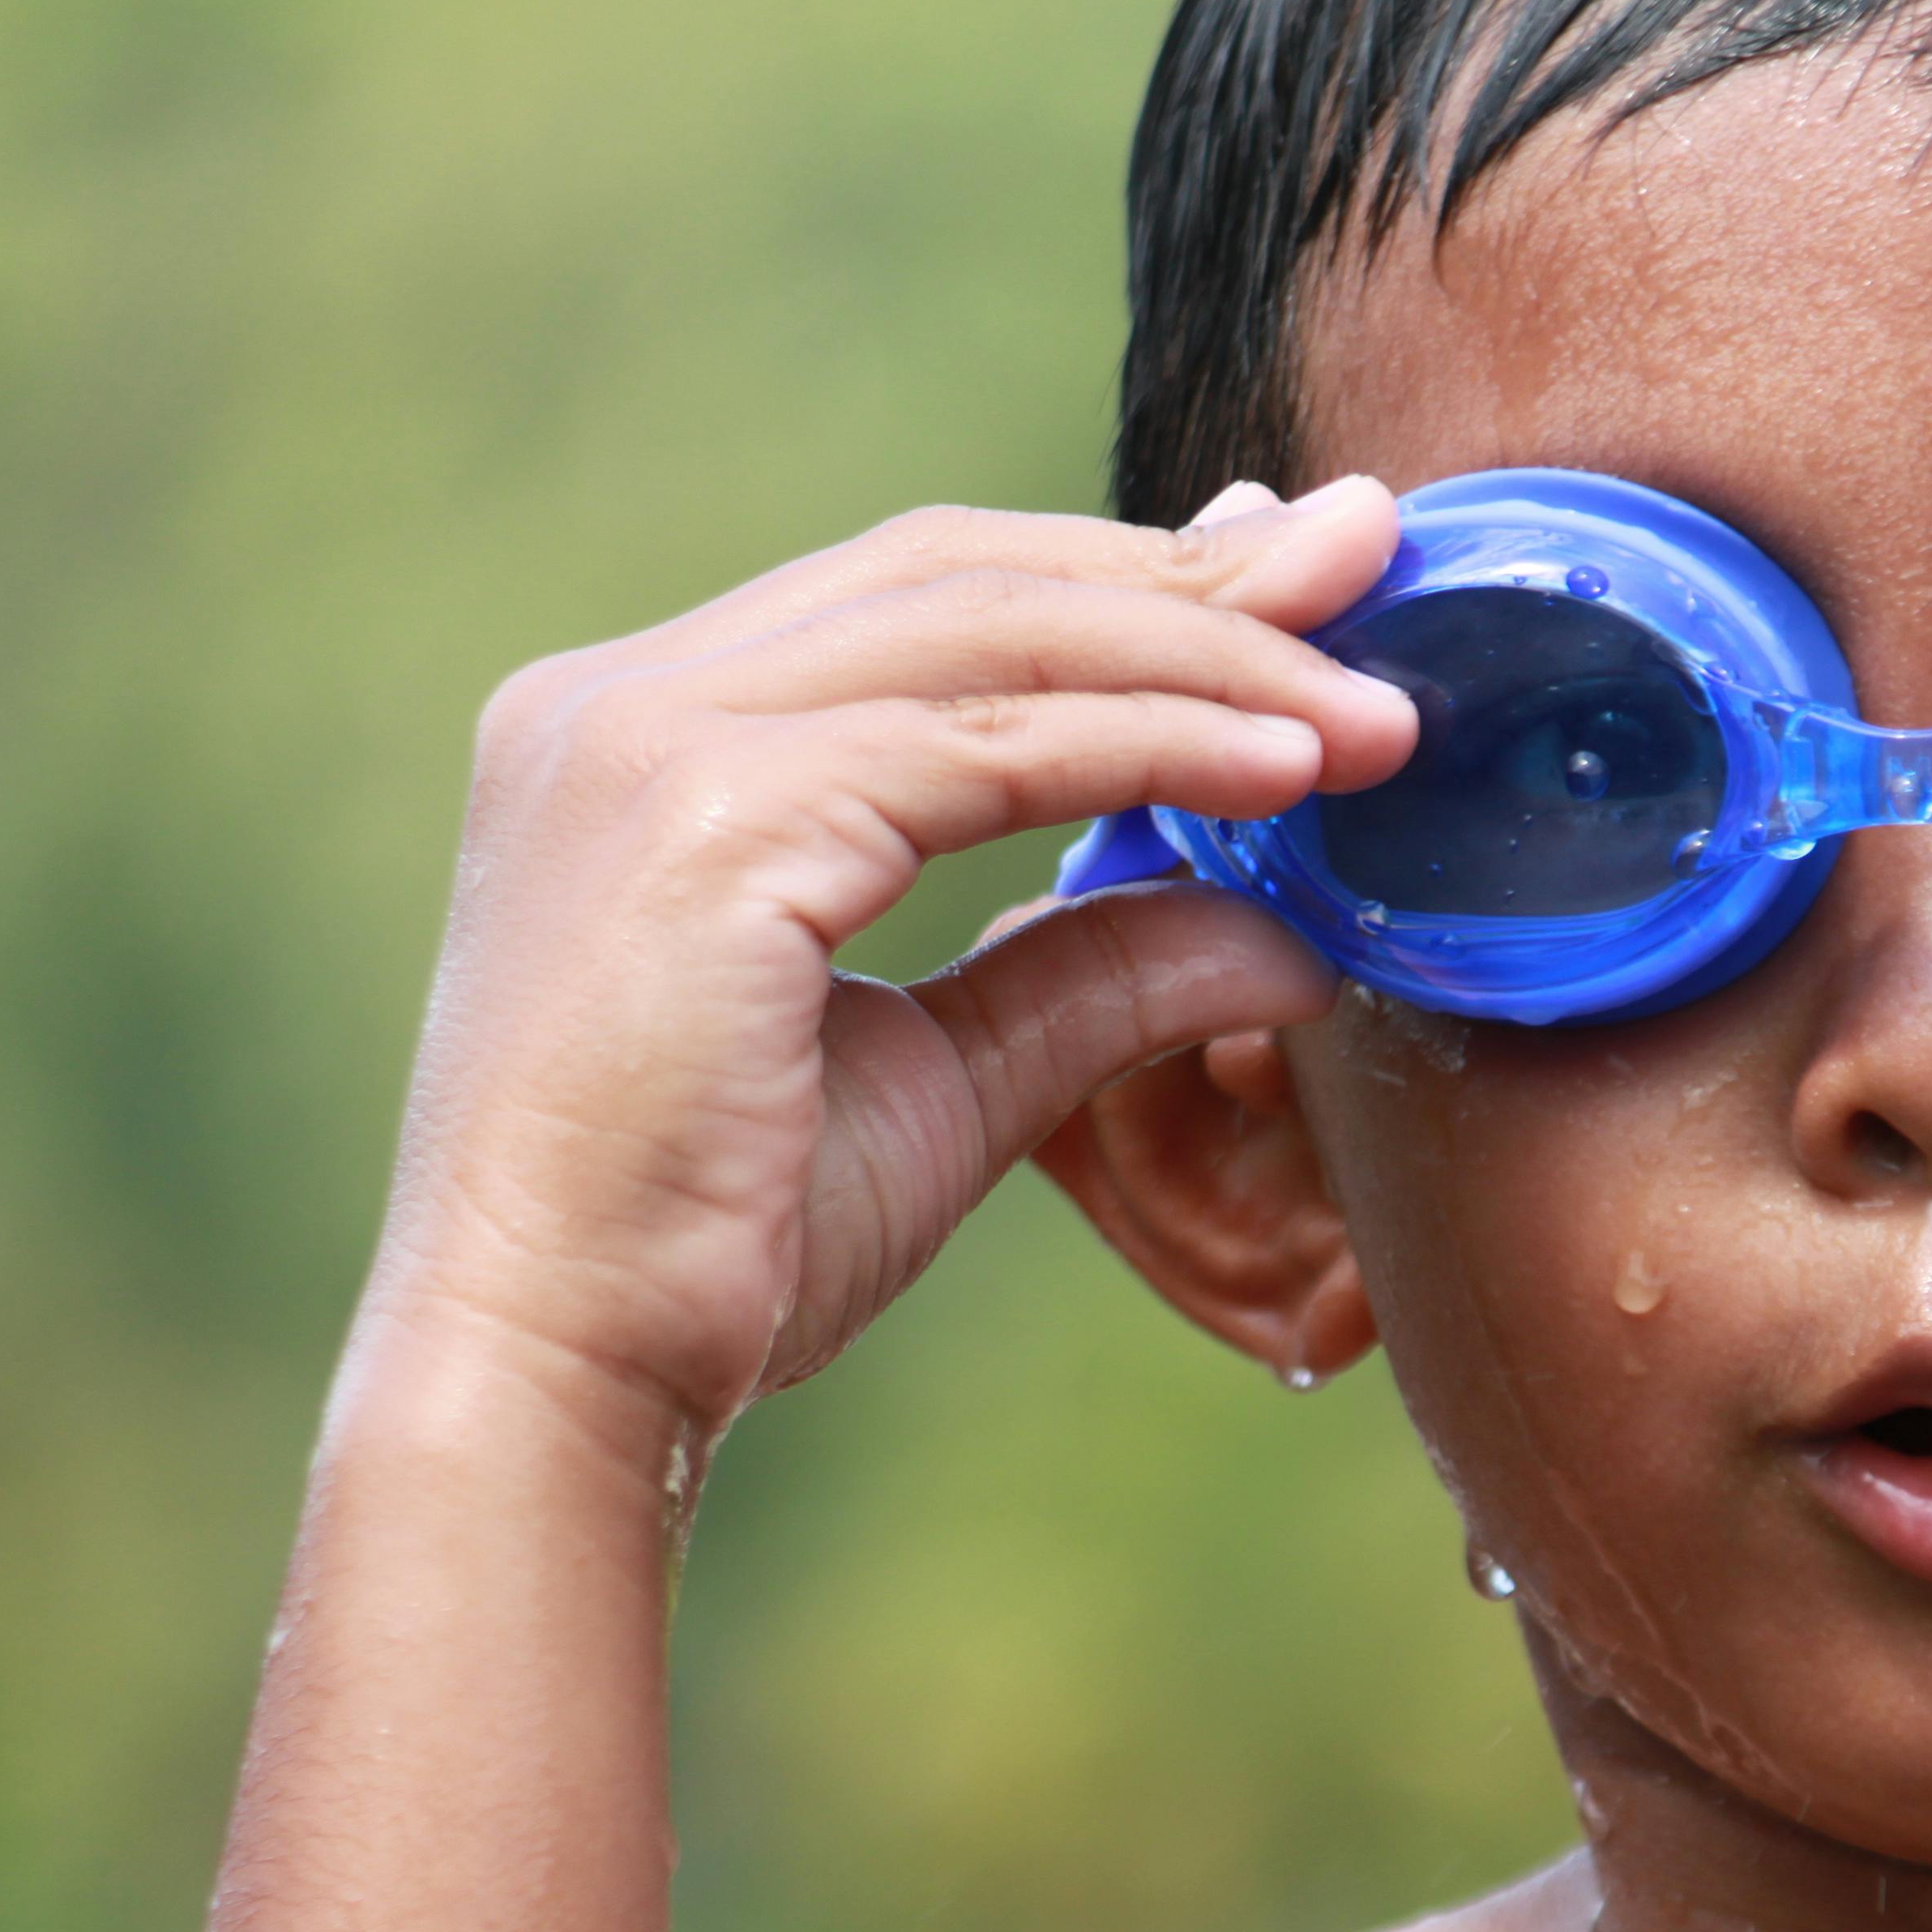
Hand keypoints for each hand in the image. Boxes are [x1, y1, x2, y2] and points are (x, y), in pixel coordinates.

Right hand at [372, 477, 1415, 1437]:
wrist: (552, 1379)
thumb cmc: (712, 1254)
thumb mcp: (945, 1079)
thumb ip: (1092, 975)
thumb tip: (1288, 931)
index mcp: (642, 735)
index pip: (921, 601)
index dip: (1122, 577)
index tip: (1293, 574)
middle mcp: (621, 703)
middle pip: (963, 576)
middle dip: (1189, 570)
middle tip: (1372, 552)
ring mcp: (644, 743)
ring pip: (989, 636)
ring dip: (1209, 652)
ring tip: (1379, 699)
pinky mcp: (701, 821)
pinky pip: (983, 746)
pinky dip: (1155, 742)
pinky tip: (1292, 772)